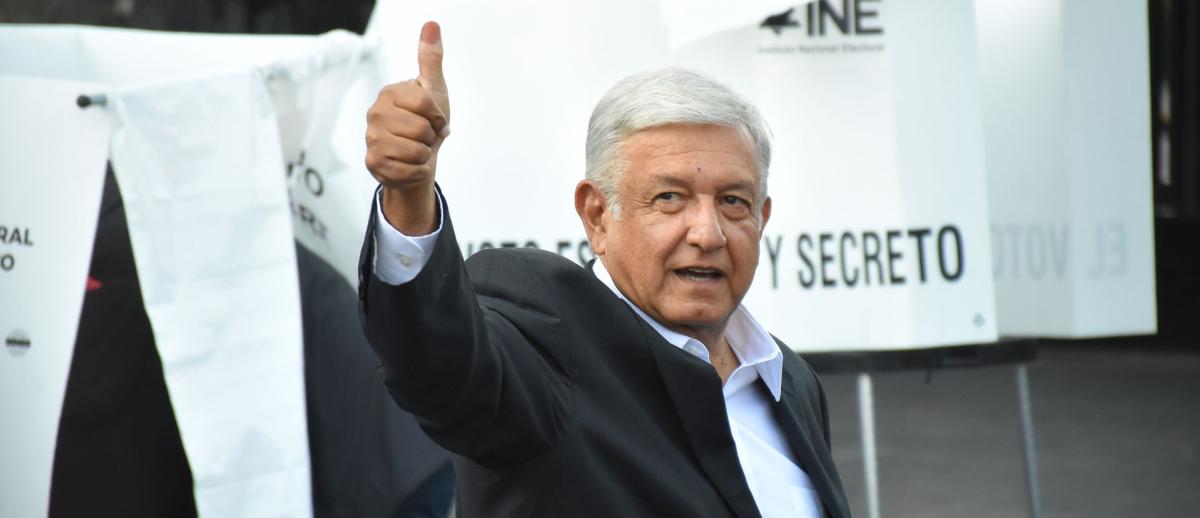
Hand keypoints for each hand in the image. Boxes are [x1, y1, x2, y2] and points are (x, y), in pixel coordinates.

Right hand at [365, 21, 449, 234]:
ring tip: (418, 150)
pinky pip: (410, 170)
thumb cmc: (426, 122)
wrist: (417, 158)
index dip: (439, 117)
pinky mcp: (374, 163)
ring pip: (416, 152)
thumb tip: (432, 25)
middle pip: (422, 129)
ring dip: (425, 155)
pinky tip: (410, 164)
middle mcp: (375, 113)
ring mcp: (371, 139)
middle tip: (424, 137)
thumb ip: (431, 59)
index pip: (426, 104)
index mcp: (390, 93)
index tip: (436, 120)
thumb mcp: (433, 90)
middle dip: (431, 137)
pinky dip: (418, 171)